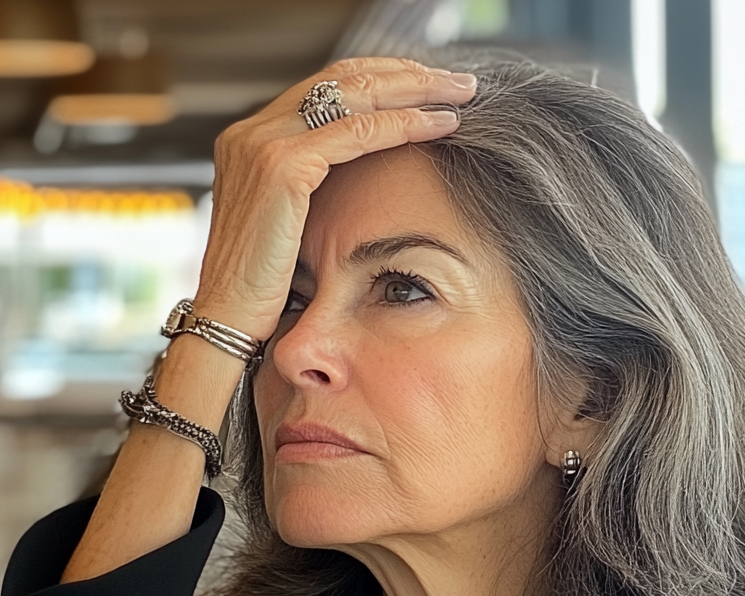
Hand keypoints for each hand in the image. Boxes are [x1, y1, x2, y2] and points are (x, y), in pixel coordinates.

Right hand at [192, 57, 475, 341]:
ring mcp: (262, 143)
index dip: (385, 80)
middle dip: (407, 74)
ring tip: (460, 95)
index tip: (430, 87)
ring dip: (415, 90)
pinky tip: (438, 125)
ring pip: (354, 95)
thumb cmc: (265, 290)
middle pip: (344, 77)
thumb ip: (313, 195)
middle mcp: (252, 130)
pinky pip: (356, 133)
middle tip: (457, 80)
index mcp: (253, 139)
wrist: (229, 319)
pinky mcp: (281, 167)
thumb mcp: (289, 229)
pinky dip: (402, 124)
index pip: (328, 86)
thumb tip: (359, 186)